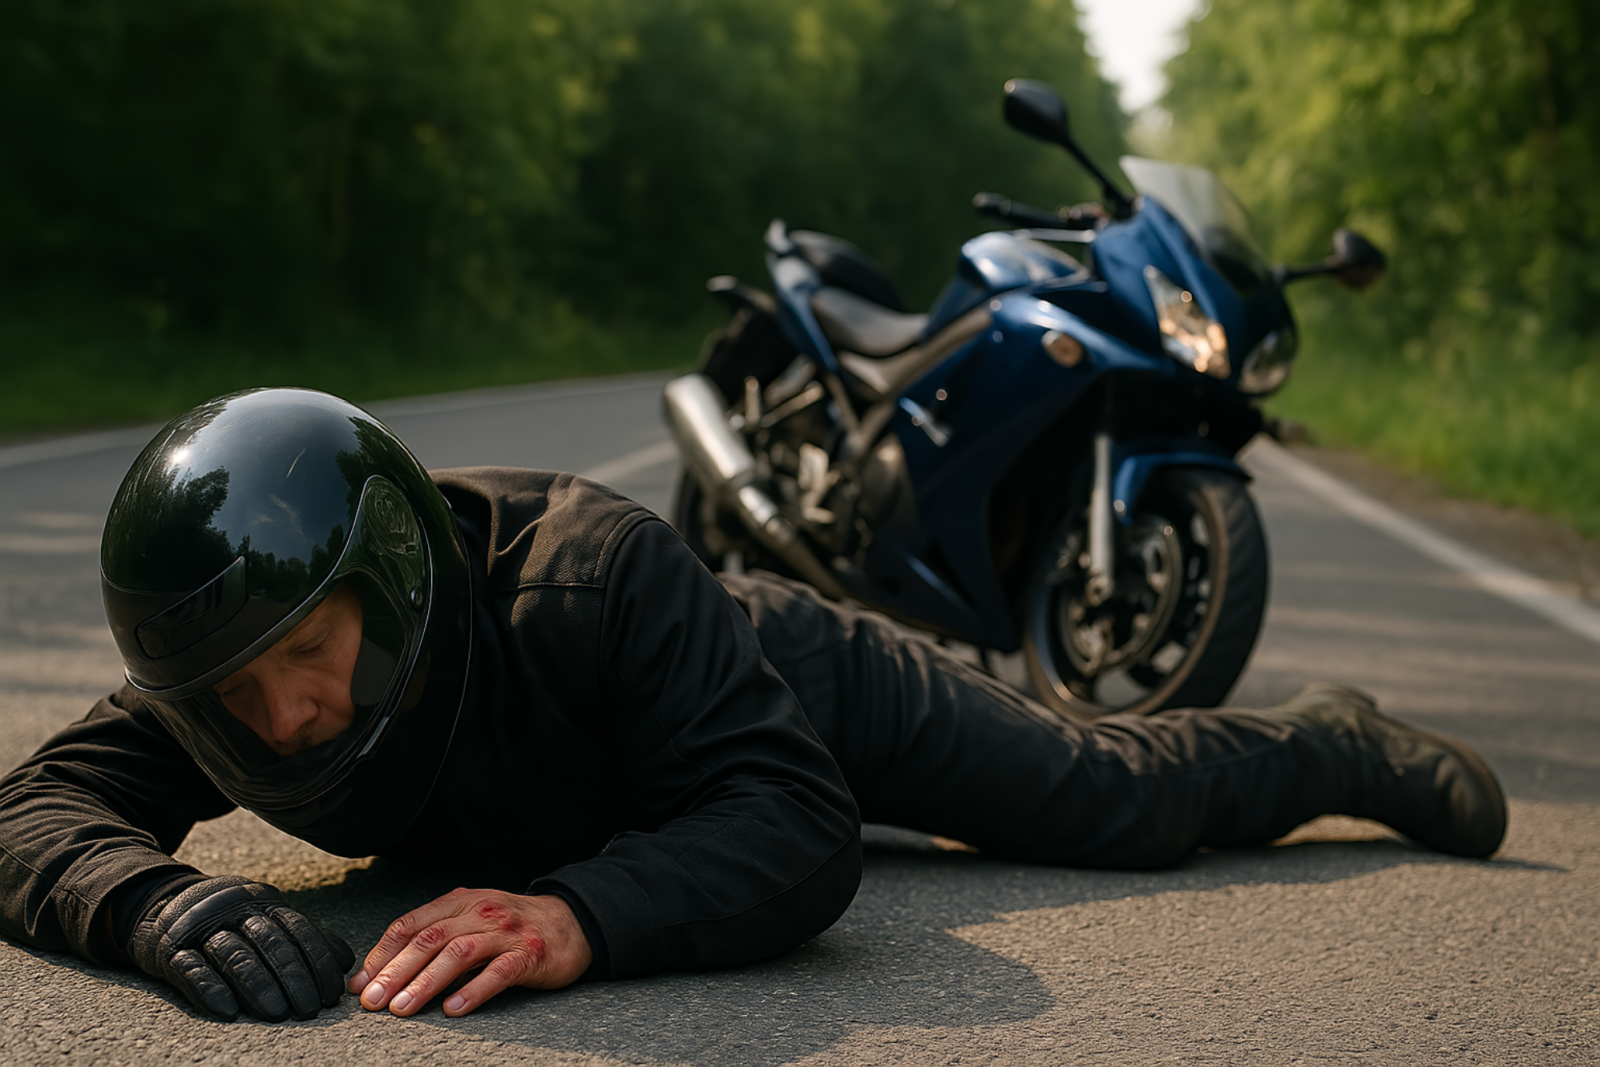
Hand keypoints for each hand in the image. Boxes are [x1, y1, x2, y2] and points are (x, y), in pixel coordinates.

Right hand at [125, 875, 353, 1020]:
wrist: (159, 906)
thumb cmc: (227, 922)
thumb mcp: (265, 920)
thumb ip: (303, 938)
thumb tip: (345, 960)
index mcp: (263, 904)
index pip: (298, 930)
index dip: (318, 962)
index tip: (332, 994)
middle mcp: (236, 911)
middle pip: (271, 943)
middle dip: (294, 977)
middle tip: (310, 1009)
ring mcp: (202, 928)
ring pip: (235, 955)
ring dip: (258, 986)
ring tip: (277, 1013)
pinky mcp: (171, 949)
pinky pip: (192, 968)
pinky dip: (211, 989)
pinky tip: (228, 1011)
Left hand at [352, 889, 592, 1017]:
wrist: (571, 923)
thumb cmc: (512, 928)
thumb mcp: (471, 921)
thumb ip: (434, 939)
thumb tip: (382, 973)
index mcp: (461, 902)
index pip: (411, 924)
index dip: (383, 954)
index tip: (361, 984)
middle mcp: (480, 912)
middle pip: (430, 939)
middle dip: (396, 971)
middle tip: (374, 1001)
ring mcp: (506, 932)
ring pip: (459, 953)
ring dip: (426, 982)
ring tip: (403, 1008)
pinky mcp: (529, 954)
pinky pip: (498, 972)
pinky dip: (474, 990)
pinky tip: (454, 1009)